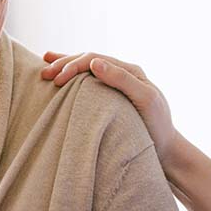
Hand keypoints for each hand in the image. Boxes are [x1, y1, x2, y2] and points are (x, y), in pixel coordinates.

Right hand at [41, 51, 178, 164]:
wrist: (167, 151)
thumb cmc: (157, 126)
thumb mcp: (145, 100)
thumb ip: (121, 79)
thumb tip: (94, 62)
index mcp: (130, 70)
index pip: (94, 59)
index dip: (73, 65)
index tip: (56, 79)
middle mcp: (122, 73)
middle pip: (87, 61)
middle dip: (64, 64)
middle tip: (44, 73)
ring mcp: (116, 85)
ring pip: (85, 69)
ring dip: (64, 67)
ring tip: (44, 67)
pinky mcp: (110, 98)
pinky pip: (88, 82)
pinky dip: (72, 77)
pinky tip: (59, 77)